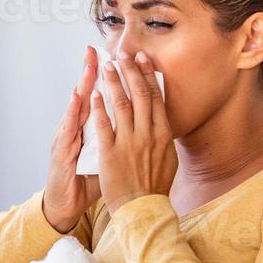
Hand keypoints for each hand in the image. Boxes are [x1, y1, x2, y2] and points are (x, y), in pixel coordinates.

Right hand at [43, 45, 103, 232]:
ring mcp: (67, 138)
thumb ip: (113, 138)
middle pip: (84, 94)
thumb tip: (133, 126)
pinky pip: (69, 128)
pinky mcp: (62, 150)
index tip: (112, 56)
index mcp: (87, 129)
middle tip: (94, 50)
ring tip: (89, 64)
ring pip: (75, 106)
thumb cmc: (85, 180)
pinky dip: (73, 112)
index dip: (103, 78)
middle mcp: (75, 129)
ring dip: (82, 83)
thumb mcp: (103, 156)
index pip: (97, 98)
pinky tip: (78, 96)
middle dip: (90, 71)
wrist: (65, 203)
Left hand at [92, 50, 177, 213]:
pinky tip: (93, 93)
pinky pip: (103, 126)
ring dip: (113, 82)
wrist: (142, 209)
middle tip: (123, 53)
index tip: (143, 60)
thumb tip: (164, 121)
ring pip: (120, 105)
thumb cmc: (155, 187)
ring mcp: (129, 143)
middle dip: (130, 71)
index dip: (148, 76)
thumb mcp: (169, 159)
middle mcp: (148, 135)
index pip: (155, 98)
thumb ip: (164, 138)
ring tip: (106, 66)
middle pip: (139, 95)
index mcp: (163, 134)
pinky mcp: (111, 154)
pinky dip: (98, 108)